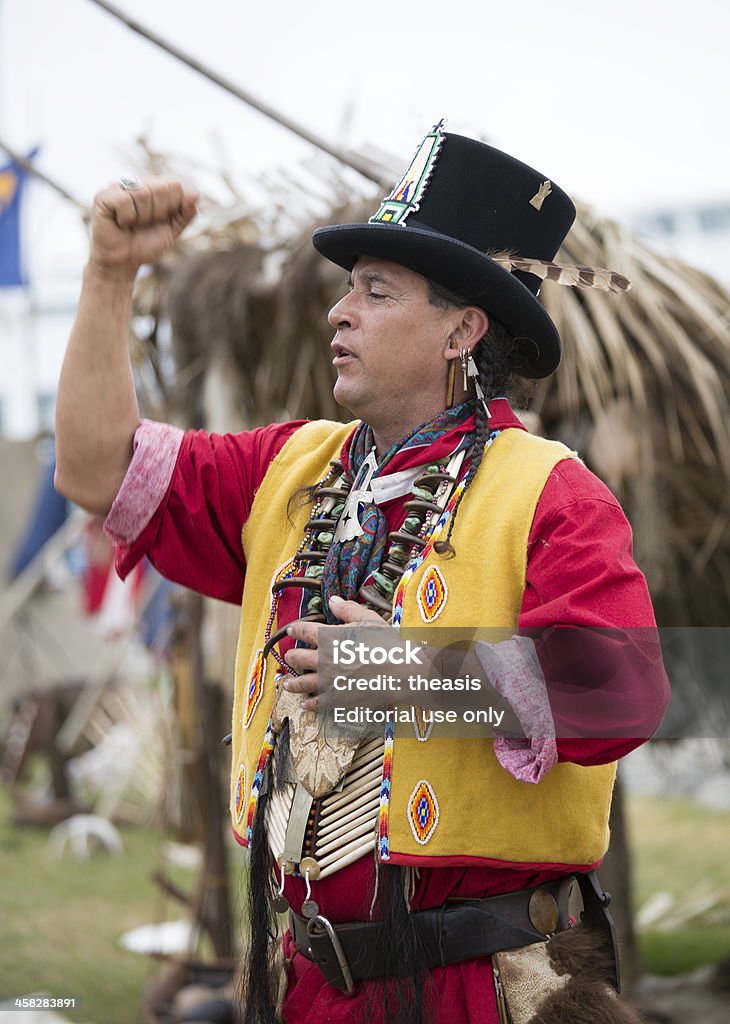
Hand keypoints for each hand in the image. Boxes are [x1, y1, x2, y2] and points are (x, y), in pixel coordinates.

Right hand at [88, 177, 198, 279]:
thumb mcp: (172, 230)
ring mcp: (119, 187)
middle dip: (158, 213)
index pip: (175, 185)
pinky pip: (124, 201)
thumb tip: (196, 194)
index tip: (160, 220)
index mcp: (154, 187)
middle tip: (144, 224)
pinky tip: (120, 223)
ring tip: (131, 224)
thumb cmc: (145, 245)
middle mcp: (137, 183)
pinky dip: (126, 218)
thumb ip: (185, 213)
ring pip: (143, 193)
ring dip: (141, 217)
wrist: (123, 263)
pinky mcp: (103, 196)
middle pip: (162, 187)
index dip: (172, 207)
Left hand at [283, 595, 386, 711]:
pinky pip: (316, 703)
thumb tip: (332, 600)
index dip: (295, 630)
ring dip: (292, 683)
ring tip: (288, 684)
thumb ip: (347, 609)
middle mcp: (322, 659)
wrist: (397, 672)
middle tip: (289, 656)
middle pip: (298, 658)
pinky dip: (308, 704)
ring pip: (302, 683)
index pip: (304, 631)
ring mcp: (326, 681)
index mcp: (328, 637)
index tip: (291, 630)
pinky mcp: (335, 699)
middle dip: (292, 656)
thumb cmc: (385, 643)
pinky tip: (305, 704)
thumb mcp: (367, 619)